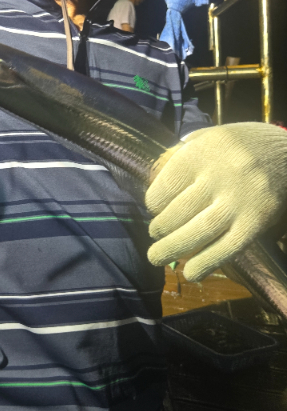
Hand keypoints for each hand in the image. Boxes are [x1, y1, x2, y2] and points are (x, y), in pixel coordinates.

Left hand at [145, 123, 286, 281]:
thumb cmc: (242, 145)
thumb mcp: (210, 136)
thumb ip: (183, 153)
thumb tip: (156, 183)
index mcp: (203, 152)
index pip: (165, 186)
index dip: (153, 204)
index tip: (154, 210)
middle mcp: (219, 175)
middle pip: (178, 212)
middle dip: (160, 230)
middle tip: (155, 237)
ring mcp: (239, 200)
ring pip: (199, 232)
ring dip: (173, 249)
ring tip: (156, 257)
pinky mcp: (256, 221)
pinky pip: (227, 247)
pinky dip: (206, 263)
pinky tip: (191, 273)